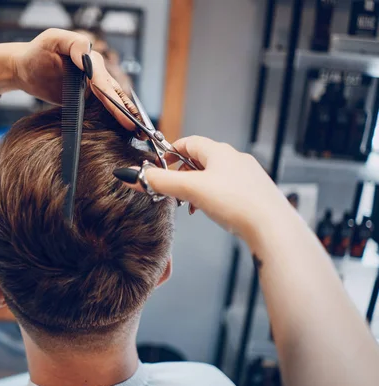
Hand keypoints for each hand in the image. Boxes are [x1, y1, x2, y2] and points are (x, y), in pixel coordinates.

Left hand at [0, 29, 134, 129]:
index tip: (121, 111)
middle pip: (114, 93)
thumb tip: (89, 55)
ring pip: (113, 103)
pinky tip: (125, 132)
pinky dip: (115, 121)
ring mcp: (92, 87)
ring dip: (127, 117)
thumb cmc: (36, 52)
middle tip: (139, 126)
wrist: (25, 69)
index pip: (103, 80)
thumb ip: (73, 43)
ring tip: (139, 133)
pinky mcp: (87, 99)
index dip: (112, 97)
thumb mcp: (52, 39)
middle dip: (128, 110)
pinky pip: (103, 110)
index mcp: (90, 58)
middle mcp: (95, 73)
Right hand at [115, 136, 293, 242]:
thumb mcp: (190, 190)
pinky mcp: (255, 193)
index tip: (159, 165)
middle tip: (172, 190)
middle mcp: (235, 159)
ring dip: (197, 187)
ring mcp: (247, 176)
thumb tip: (129, 175)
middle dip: (182, 174)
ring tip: (190, 205)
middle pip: (200, 159)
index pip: (189, 142)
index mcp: (219, 151)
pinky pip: (228, 189)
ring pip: (214, 176)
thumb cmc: (235, 203)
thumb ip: (160, 182)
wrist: (272, 227)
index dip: (171, 152)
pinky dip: (213, 197)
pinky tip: (211, 212)